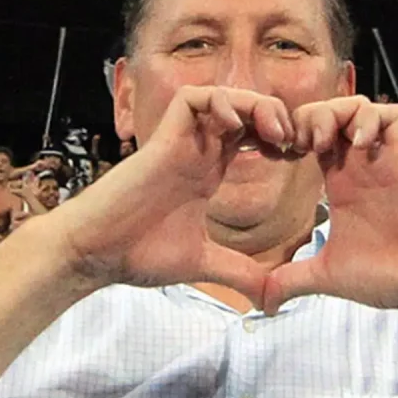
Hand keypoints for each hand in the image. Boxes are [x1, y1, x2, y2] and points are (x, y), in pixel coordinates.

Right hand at [47, 87, 303, 297]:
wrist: (96, 254)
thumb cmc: (138, 254)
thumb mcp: (203, 264)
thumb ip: (238, 274)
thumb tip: (271, 300)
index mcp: (208, 172)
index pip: (252, 135)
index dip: (280, 138)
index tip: (300, 158)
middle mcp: (197, 151)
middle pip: (244, 109)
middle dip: (276, 115)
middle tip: (294, 141)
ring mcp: (180, 142)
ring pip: (224, 96)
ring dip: (254, 104)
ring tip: (274, 131)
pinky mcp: (161, 138)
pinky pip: (193, 98)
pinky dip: (219, 102)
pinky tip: (236, 127)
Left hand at [261, 97, 397, 315]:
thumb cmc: (389, 278)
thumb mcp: (328, 276)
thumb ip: (292, 281)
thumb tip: (261, 304)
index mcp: (339, 184)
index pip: (311, 137)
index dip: (290, 135)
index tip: (278, 155)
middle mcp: (359, 166)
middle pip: (331, 112)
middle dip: (309, 116)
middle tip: (301, 144)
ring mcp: (384, 160)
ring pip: (358, 106)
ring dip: (336, 112)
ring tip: (326, 142)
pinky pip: (391, 115)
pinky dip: (371, 119)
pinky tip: (360, 146)